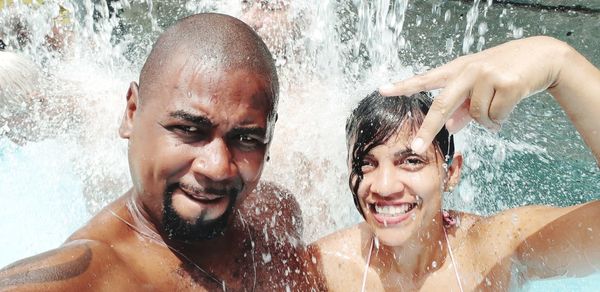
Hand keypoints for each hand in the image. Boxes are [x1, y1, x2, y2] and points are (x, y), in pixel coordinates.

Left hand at [379, 36, 568, 153]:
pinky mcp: (506, 83)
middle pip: (442, 104)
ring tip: (500, 107)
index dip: (404, 86)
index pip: (425, 79)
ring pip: (477, 116)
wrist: (542, 56)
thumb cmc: (506, 72)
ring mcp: (486, 75)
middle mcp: (467, 70)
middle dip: (428, 129)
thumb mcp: (480, 86)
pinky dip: (502, 119)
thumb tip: (449, 128)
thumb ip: (463, 106)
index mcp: (457, 69)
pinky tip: (510, 105)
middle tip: (415, 148)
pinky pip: (496, 116)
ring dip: (488, 121)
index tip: (382, 90)